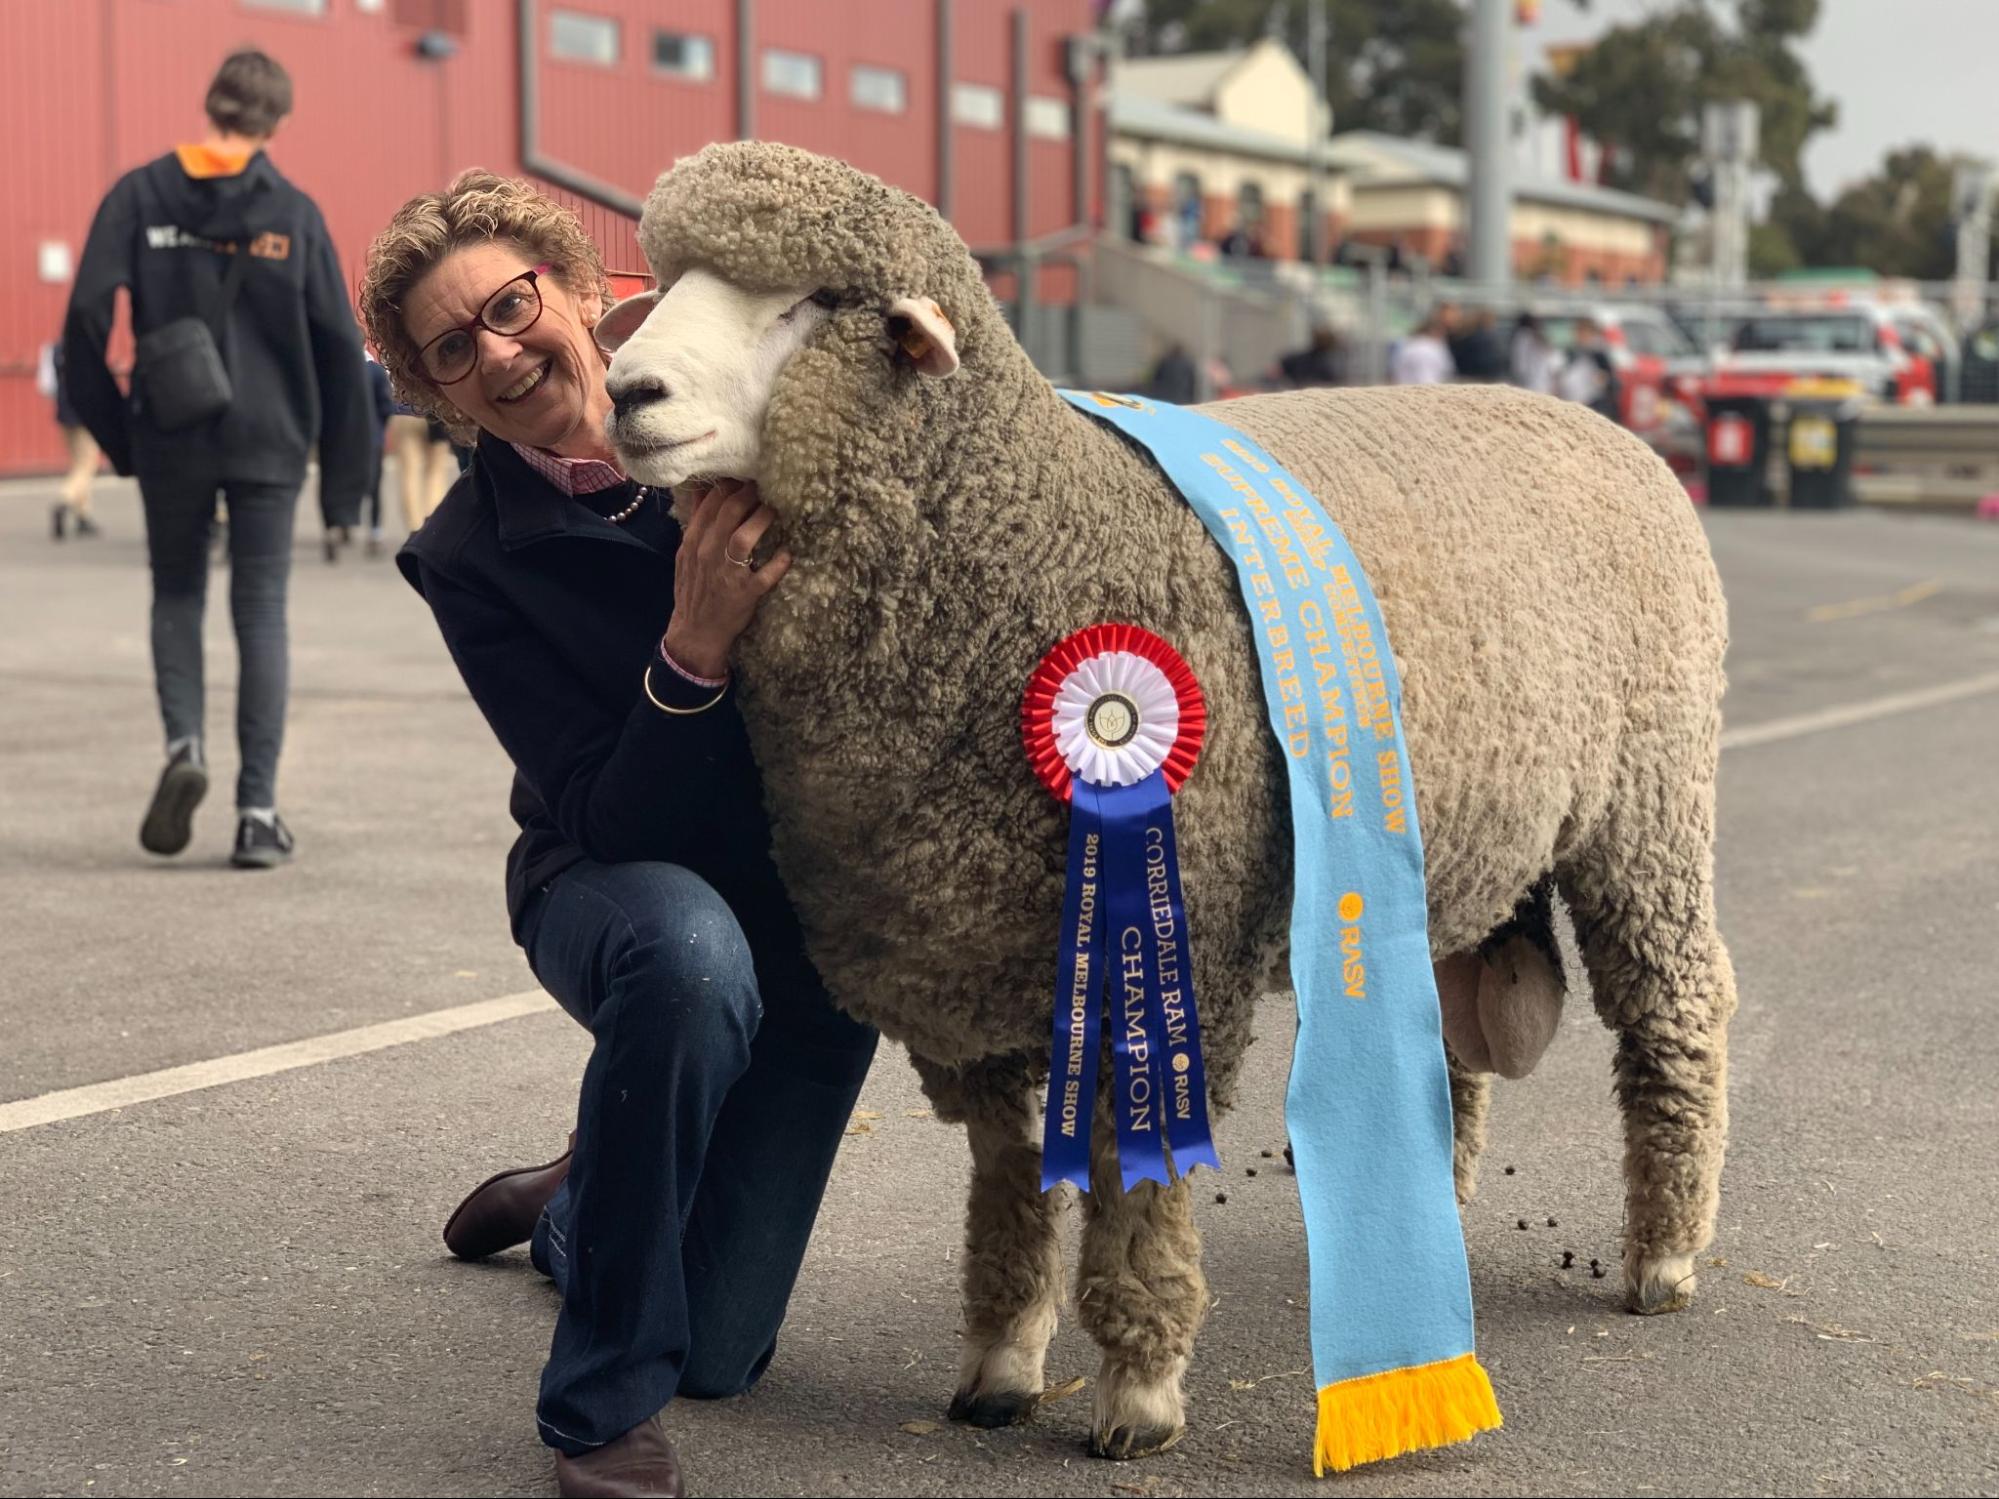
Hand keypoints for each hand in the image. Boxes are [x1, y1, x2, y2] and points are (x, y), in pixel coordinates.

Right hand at [660, 480, 791, 677]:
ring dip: (762, 519)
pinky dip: (779, 563)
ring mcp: (727, 573)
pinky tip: (787, 554)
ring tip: (774, 511)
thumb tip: (704, 490)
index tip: (744, 477)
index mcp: (694, 542)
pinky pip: (765, 575)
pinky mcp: (745, 593)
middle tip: (764, 487)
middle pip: (729, 512)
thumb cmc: (695, 589)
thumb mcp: (687, 554)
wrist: (695, 632)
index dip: (730, 485)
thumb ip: (697, 523)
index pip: (711, 503)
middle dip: (750, 494)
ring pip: (744, 538)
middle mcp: (708, 554)